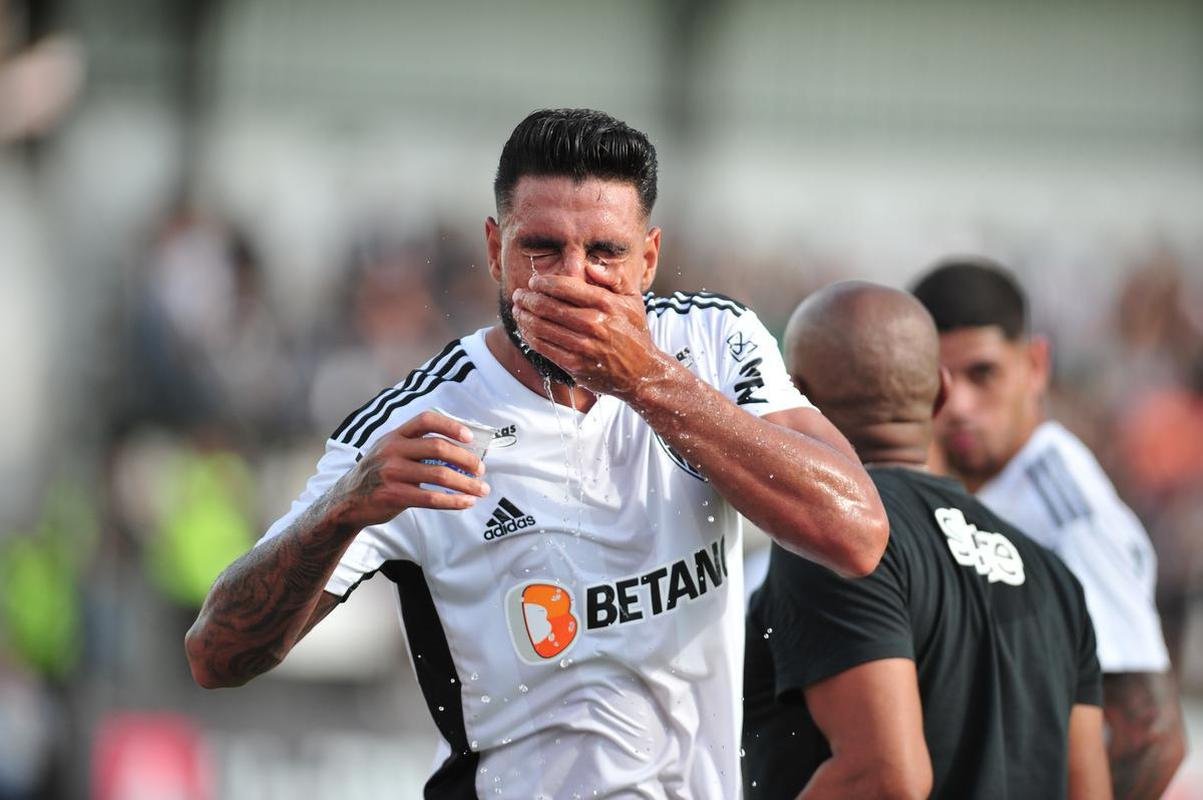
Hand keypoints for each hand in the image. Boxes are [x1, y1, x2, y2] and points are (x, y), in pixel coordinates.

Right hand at [333, 410, 489, 528]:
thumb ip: (416, 446)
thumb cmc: (379, 474)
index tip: (470, 437)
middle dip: (466, 458)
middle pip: (438, 448)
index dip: (451, 426)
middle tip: (481, 469)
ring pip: (439, 475)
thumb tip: (460, 449)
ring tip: (481, 489)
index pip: (426, 420)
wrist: (347, 501)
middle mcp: (392, 450)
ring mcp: (392, 472)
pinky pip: (431, 498)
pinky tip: (467, 503)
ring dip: (466, 483)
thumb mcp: (390, 450)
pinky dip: (453, 501)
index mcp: (395, 435)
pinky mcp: (394, 495)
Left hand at [512, 263, 666, 396]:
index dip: (543, 282)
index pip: (565, 287)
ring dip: (524, 317)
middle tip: (518, 295)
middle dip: (528, 299)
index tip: (533, 281)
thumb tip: (589, 265)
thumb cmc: (634, 332)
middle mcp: (594, 324)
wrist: (642, 372)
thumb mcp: (633, 299)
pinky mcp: (576, 365)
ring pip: (542, 327)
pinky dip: (530, 337)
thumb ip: (613, 278)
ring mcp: (584, 346)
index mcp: (606, 304)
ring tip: (517, 310)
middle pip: (548, 306)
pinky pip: (544, 348)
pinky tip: (525, 330)